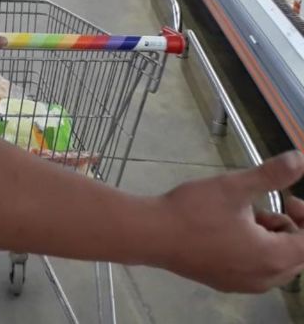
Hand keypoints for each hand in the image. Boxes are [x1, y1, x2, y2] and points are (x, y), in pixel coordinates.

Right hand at [153, 151, 303, 292]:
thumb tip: (300, 159)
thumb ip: (272, 174)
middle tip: (268, 204)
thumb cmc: (195, 210)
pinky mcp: (227, 284)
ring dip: (273, 239)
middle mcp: (264, 279)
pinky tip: (231, 230)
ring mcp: (245, 285)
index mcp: (271, 257)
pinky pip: (258, 270)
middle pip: (296, 256)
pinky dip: (257, 251)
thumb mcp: (235, 186)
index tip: (290, 198)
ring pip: (277, 264)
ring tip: (247, 214)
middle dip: (291, 229)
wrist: (154, 234)